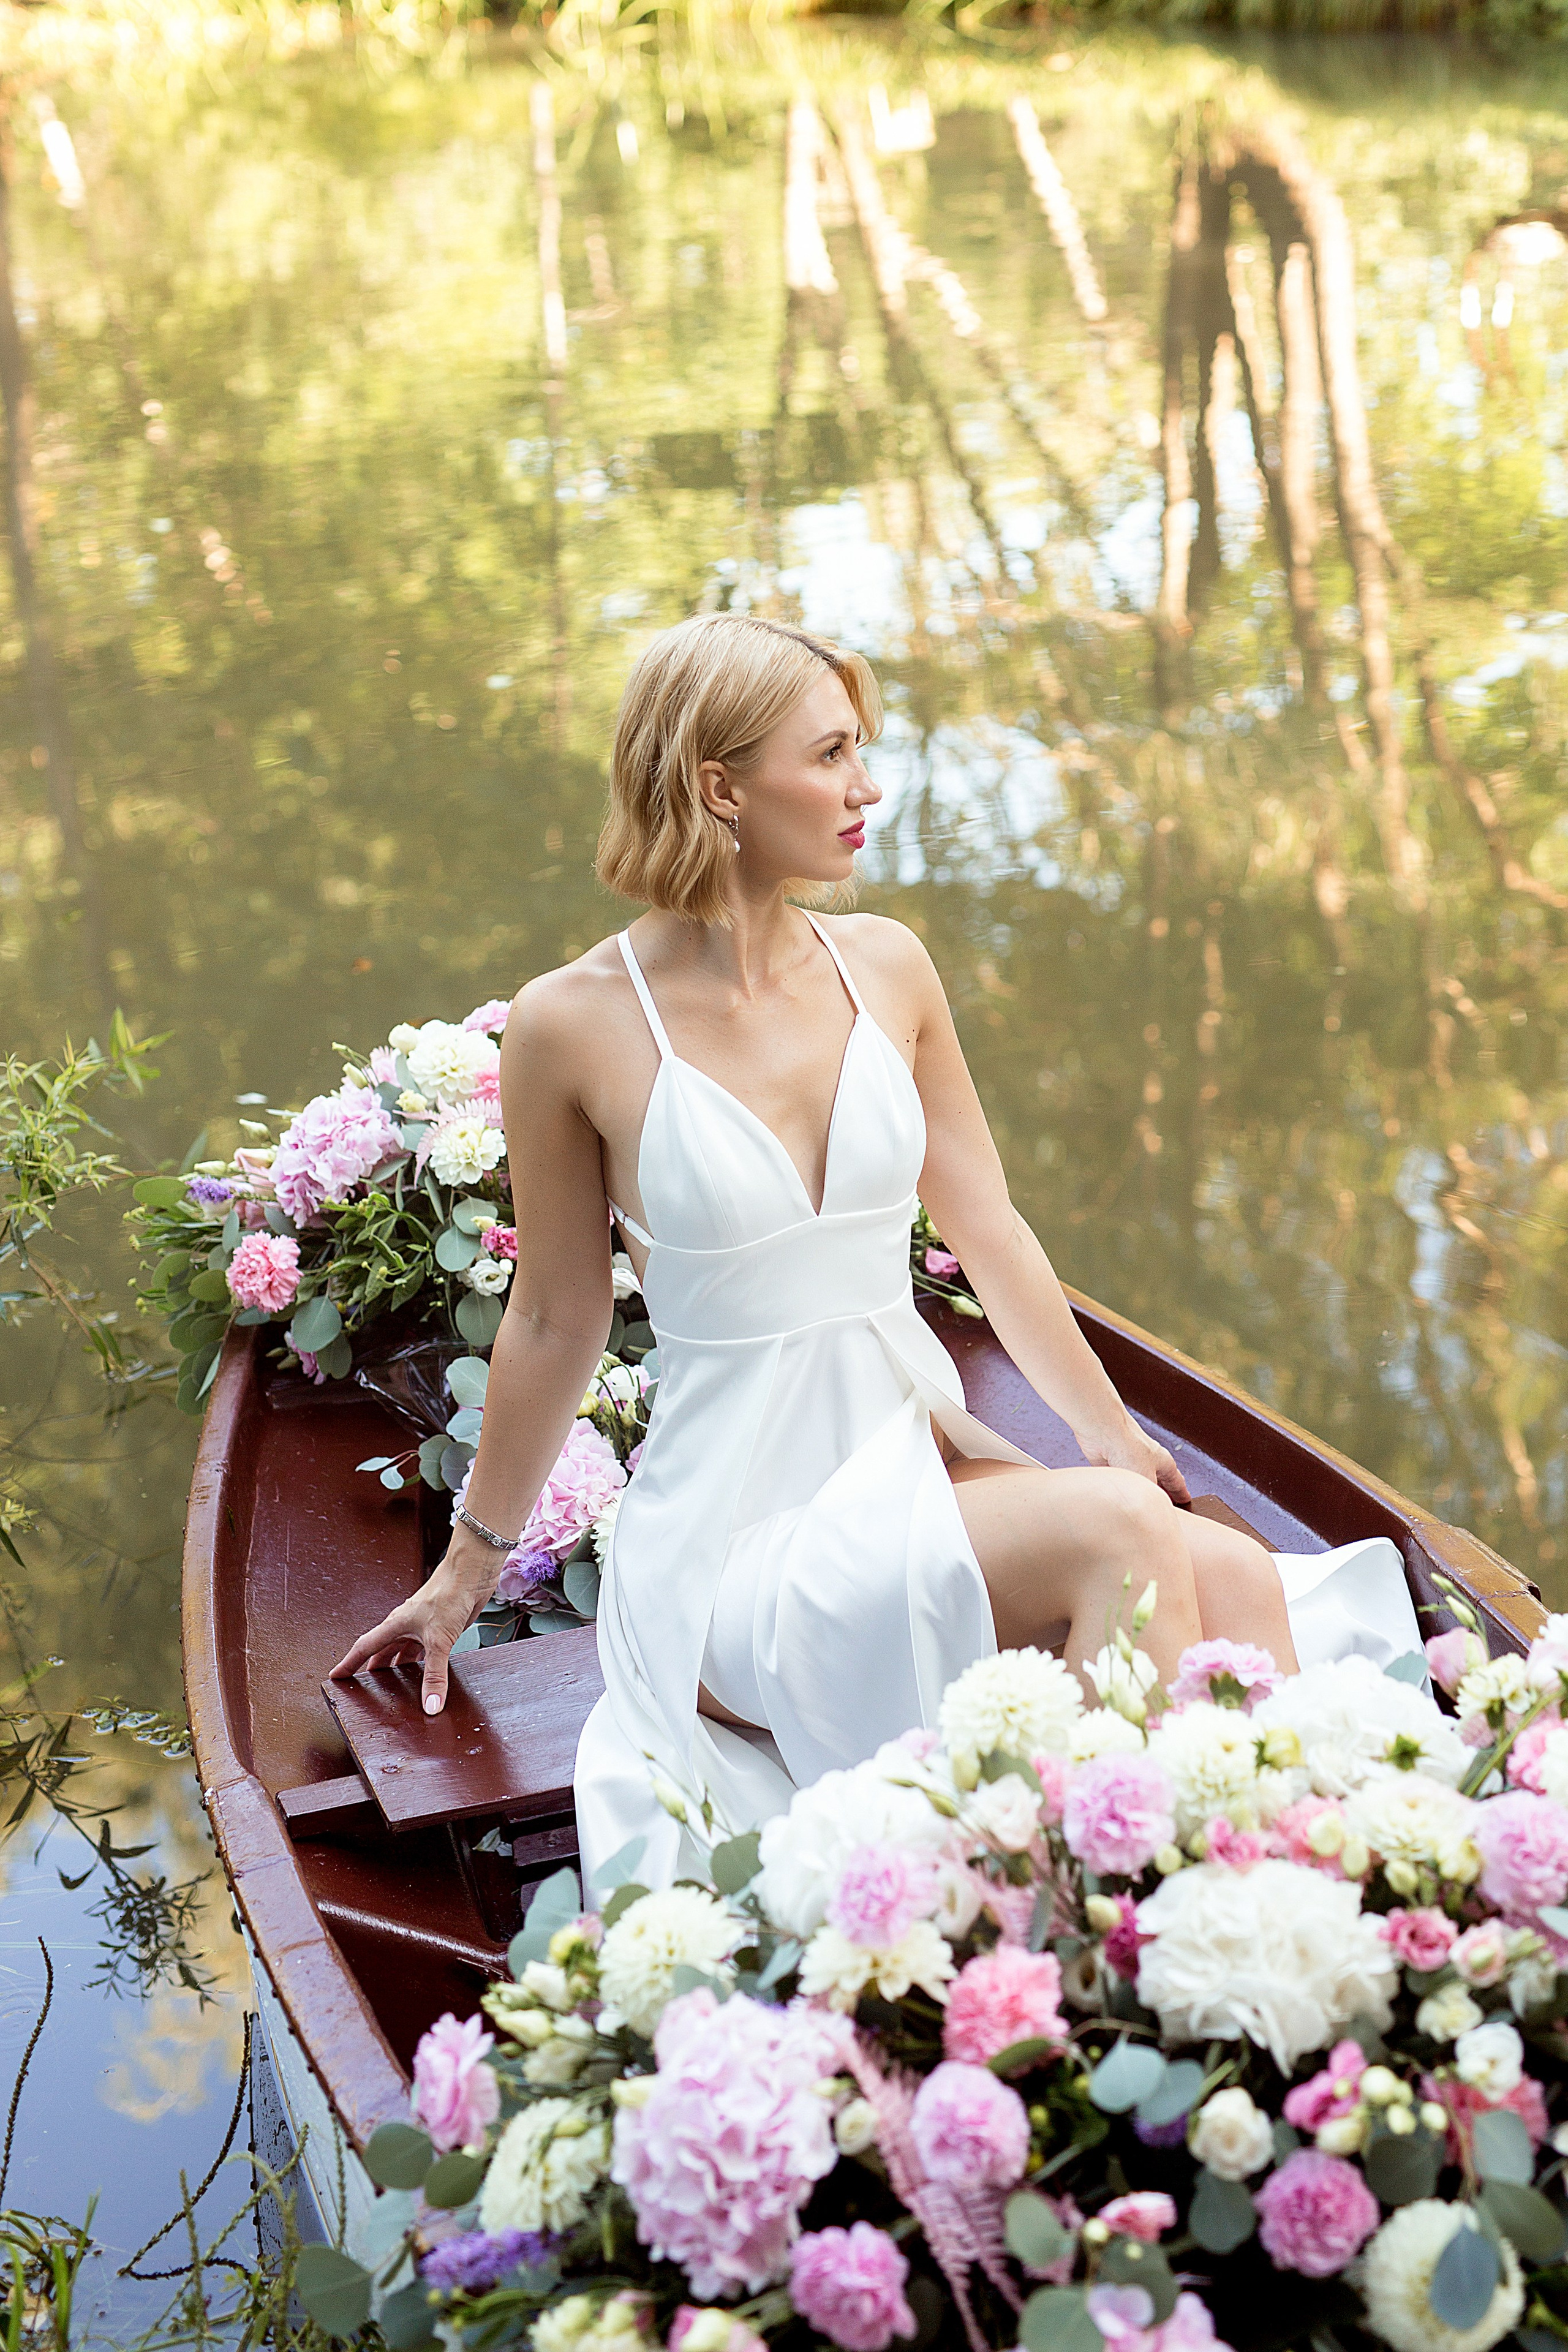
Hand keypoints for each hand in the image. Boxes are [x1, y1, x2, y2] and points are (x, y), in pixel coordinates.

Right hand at [328, 1543, 492, 1714]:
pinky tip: (427, 1674)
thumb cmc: (449, 1593)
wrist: (472, 1573)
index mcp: (396, 1625)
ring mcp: (423, 1626)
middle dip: (374, 1671)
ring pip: (404, 1652)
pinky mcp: (441, 1628)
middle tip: (366, 1689)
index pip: (364, 1647)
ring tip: (395, 1688)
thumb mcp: (439, 1640)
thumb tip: (430, 1704)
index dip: (349, 1663)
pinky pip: (427, 1651)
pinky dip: (424, 1664)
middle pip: (383, 1652)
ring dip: (400, 1669)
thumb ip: (435, 1675)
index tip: (336, 1676)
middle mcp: (406, 1626)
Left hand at [1078, 1411, 1190, 1506]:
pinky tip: (1120, 1499)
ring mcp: (1129, 1464)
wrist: (1103, 1434)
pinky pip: (1119, 1483)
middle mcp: (1148, 1462)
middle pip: (1158, 1484)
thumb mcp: (1147, 1481)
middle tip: (1164, 1510)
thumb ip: (1151, 1498)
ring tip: (1140, 1509)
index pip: (1177, 1482)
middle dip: (1160, 1496)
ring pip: (1137, 1485)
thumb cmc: (1129, 1448)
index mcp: (1163, 1462)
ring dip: (1138, 1495)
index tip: (1186, 1501)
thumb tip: (1151, 1513)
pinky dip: (1121, 1491)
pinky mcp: (1111, 1465)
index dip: (1182, 1493)